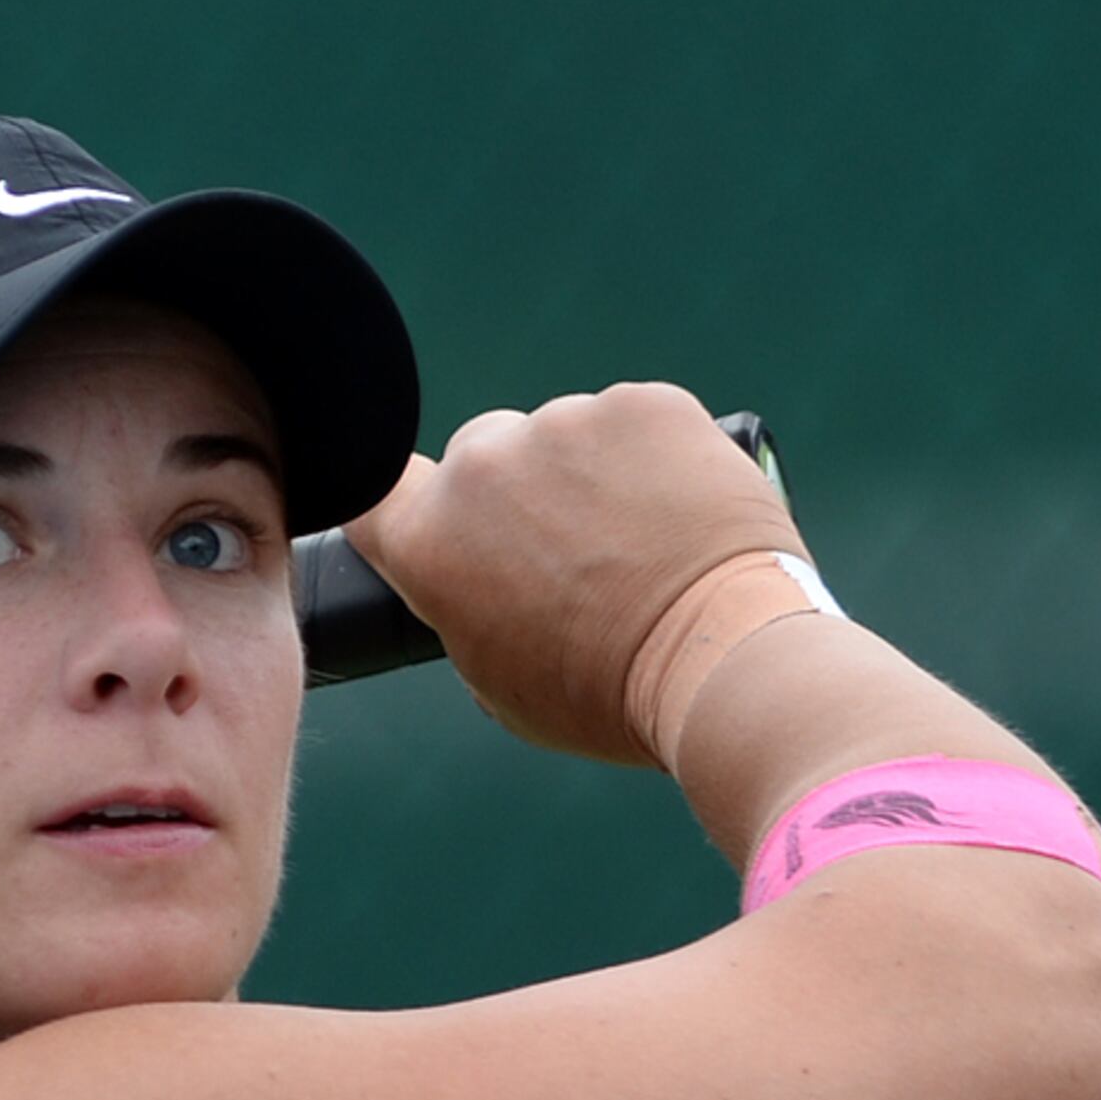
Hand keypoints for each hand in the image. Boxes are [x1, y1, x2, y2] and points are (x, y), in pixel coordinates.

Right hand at [347, 386, 803, 765]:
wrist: (725, 660)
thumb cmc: (610, 694)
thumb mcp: (497, 679)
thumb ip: (461, 606)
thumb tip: (478, 577)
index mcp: (428, 540)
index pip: (375, 492)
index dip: (410, 506)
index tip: (449, 529)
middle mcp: (481, 468)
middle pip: (481, 455)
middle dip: (517, 494)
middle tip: (578, 554)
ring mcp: (564, 425)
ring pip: (565, 436)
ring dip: (592, 475)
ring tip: (647, 544)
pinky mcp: (643, 405)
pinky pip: (635, 421)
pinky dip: (657, 456)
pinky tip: (684, 514)